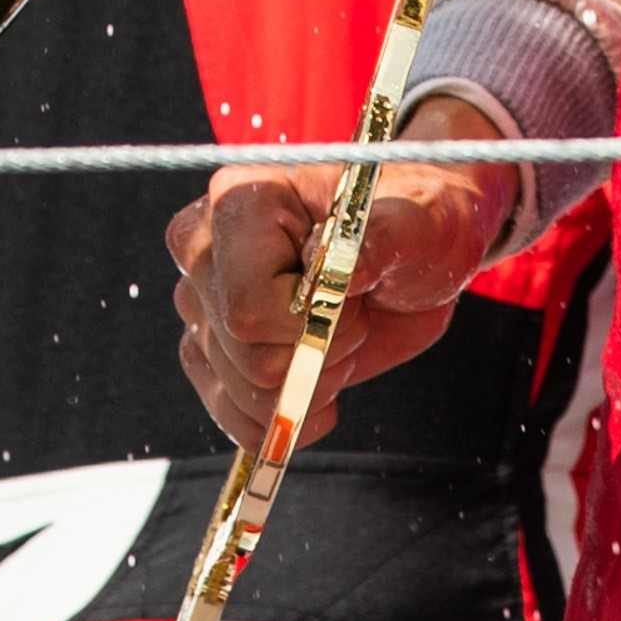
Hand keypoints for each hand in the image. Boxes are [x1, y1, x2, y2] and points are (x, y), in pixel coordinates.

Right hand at [158, 96, 512, 450]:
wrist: (412, 251)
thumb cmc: (412, 218)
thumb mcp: (419, 220)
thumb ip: (385, 236)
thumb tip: (342, 270)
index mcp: (241, 199)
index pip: (247, 306)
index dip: (310, 324)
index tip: (354, 296)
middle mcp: (204, 249)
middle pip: (245, 356)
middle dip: (318, 354)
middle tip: (353, 313)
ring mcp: (201, 302)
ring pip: (241, 393)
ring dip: (309, 384)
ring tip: (337, 336)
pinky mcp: (210, 349)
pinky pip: (232, 417)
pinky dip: (285, 421)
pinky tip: (320, 389)